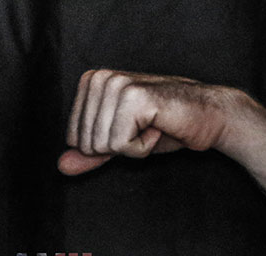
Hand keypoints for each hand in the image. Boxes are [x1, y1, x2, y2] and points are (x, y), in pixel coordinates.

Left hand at [58, 70, 238, 175]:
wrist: (204, 118)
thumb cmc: (163, 126)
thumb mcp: (118, 143)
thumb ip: (89, 154)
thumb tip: (61, 166)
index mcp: (91, 82)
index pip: (74, 138)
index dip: (104, 145)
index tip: (130, 128)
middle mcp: (101, 78)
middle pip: (86, 144)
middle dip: (117, 147)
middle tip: (143, 128)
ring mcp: (117, 84)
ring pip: (102, 145)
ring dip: (131, 147)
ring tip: (151, 126)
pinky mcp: (134, 97)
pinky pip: (120, 144)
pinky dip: (141, 147)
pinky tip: (157, 126)